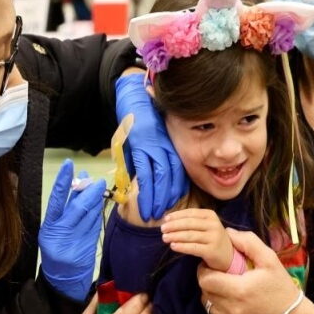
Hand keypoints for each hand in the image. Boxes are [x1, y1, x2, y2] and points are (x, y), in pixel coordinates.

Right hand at [39, 159, 106, 300]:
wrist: (63, 281)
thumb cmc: (54, 252)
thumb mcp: (50, 232)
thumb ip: (62, 212)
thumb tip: (76, 186)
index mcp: (49, 228)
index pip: (56, 200)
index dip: (62, 182)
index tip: (68, 165)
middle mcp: (62, 233)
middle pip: (77, 207)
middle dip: (87, 191)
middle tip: (94, 179)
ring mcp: (77, 240)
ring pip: (89, 214)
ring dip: (95, 199)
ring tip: (98, 186)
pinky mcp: (90, 245)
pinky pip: (95, 223)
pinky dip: (98, 211)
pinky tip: (100, 202)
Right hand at [115, 73, 186, 220]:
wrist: (135, 98)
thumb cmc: (143, 118)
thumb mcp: (153, 136)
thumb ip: (153, 155)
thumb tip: (146, 175)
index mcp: (170, 145)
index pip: (178, 171)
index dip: (177, 188)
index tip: (175, 202)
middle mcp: (166, 147)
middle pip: (172, 177)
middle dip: (169, 198)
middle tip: (167, 215)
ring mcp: (153, 147)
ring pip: (159, 178)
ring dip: (157, 199)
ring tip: (154, 214)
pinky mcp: (140, 147)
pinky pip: (146, 173)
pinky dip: (146, 190)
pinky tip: (146, 202)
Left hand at [161, 209, 233, 270]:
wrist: (228, 255)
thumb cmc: (211, 238)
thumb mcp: (205, 226)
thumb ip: (190, 221)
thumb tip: (168, 219)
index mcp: (210, 215)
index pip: (191, 213)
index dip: (177, 215)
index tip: (165, 219)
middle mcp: (213, 225)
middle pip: (189, 224)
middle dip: (174, 226)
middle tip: (162, 229)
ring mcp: (214, 238)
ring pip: (190, 235)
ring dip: (175, 236)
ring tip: (164, 238)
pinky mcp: (212, 251)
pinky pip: (193, 248)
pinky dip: (182, 247)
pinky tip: (173, 246)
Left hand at [197, 228, 302, 313]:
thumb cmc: (282, 288)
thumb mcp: (271, 260)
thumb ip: (249, 243)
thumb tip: (228, 233)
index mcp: (239, 290)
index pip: (205, 279)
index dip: (205, 270)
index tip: (214, 265)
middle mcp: (231, 309)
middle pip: (204, 291)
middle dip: (209, 280)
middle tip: (220, 274)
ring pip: (208, 304)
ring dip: (212, 294)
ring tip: (226, 287)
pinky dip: (219, 308)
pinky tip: (232, 302)